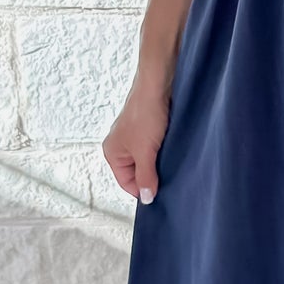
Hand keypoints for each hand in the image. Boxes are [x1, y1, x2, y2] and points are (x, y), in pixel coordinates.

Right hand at [102, 77, 172, 201]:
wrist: (157, 85)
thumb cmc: (146, 114)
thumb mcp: (146, 152)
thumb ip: (146, 177)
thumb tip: (146, 198)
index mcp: (112, 153)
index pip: (126, 183)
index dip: (143, 189)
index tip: (160, 193)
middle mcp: (119, 146)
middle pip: (136, 172)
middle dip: (151, 175)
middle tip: (168, 175)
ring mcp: (132, 137)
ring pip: (146, 159)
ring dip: (158, 162)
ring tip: (169, 159)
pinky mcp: (146, 128)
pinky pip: (153, 147)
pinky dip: (161, 150)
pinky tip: (170, 148)